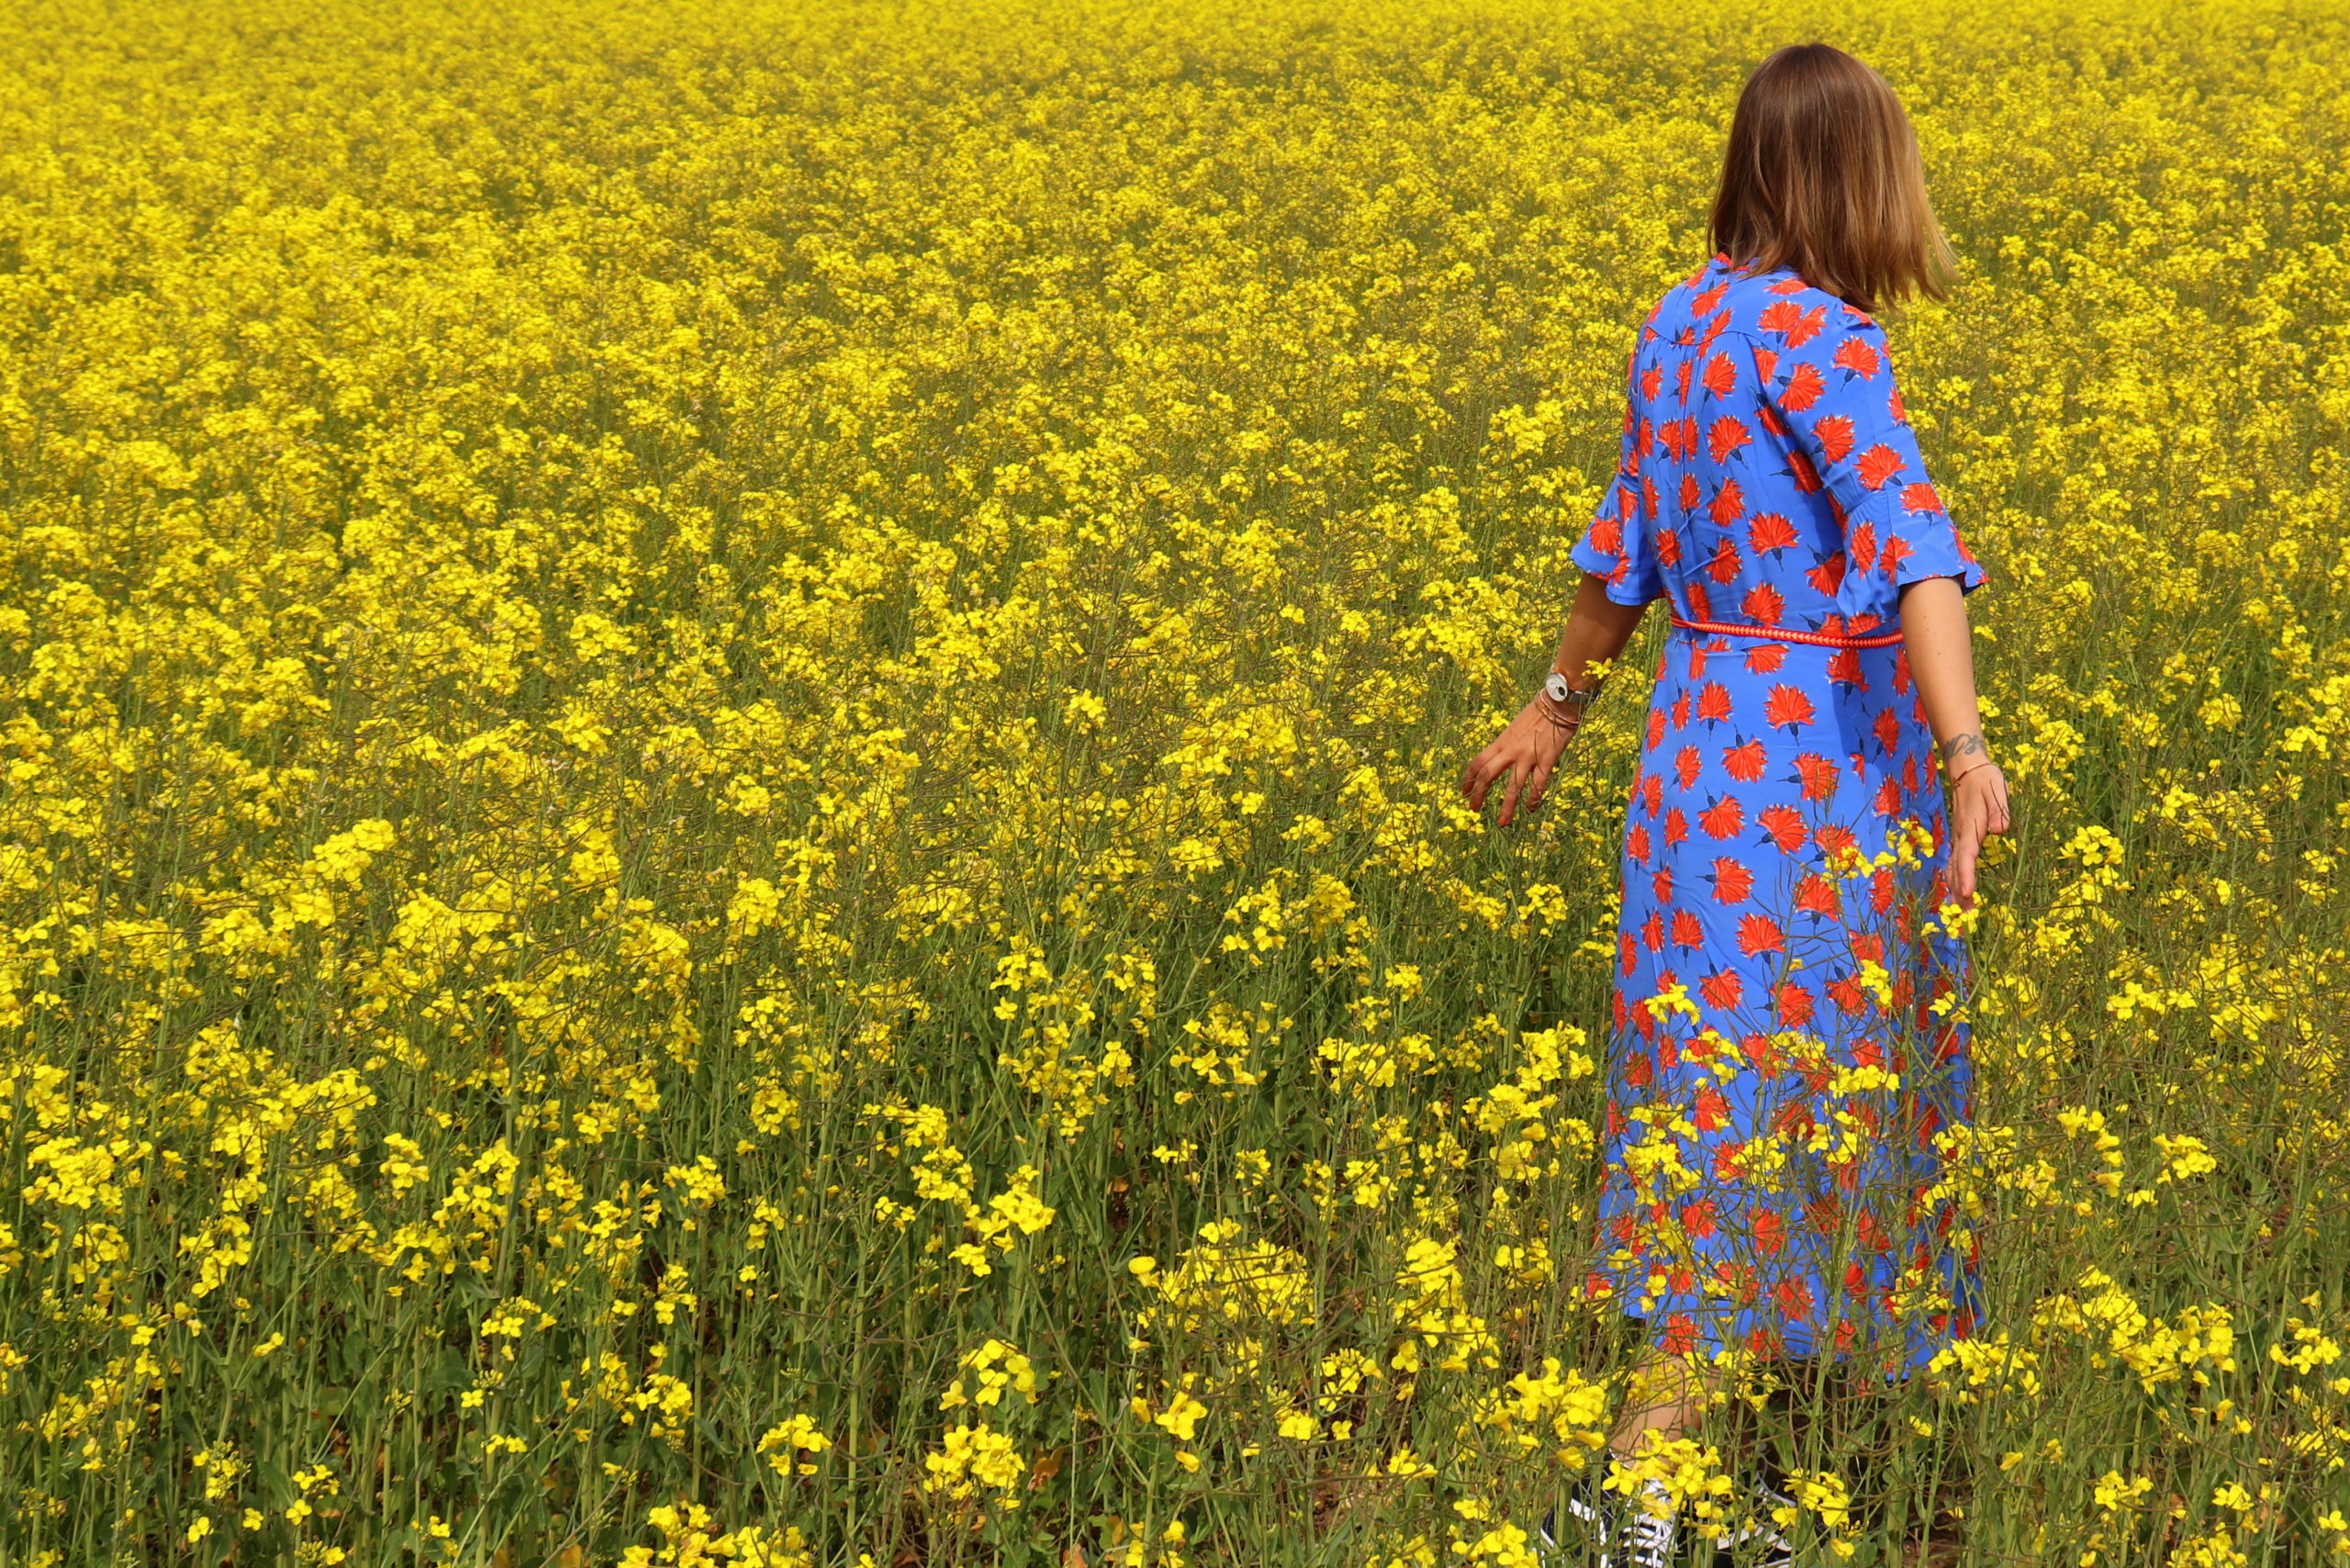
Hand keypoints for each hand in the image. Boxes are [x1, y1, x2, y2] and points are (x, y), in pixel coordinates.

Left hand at [1461, 699, 1576, 826]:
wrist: (1558, 703)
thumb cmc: (1538, 713)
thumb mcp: (1515, 727)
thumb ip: (1507, 743)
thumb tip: (1500, 756)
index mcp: (1501, 741)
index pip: (1478, 761)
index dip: (1468, 777)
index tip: (1464, 791)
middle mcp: (1511, 750)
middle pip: (1487, 775)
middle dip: (1478, 793)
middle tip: (1473, 809)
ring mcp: (1528, 756)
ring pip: (1512, 786)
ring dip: (1506, 806)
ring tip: (1502, 823)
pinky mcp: (1546, 760)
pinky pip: (1537, 784)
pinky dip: (1533, 799)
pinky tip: (1531, 810)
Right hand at [1944, 761, 2010, 908]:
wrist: (1966, 769)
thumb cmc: (1985, 780)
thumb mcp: (1997, 791)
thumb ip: (2000, 810)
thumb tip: (2001, 829)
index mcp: (1970, 828)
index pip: (1967, 856)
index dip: (1967, 876)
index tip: (1969, 893)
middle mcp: (1961, 836)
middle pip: (1957, 867)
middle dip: (1959, 890)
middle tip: (1965, 914)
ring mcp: (1959, 837)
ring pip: (1953, 866)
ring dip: (1956, 887)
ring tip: (1961, 908)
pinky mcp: (1961, 836)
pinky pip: (1955, 861)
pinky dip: (1955, 877)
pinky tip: (1958, 888)